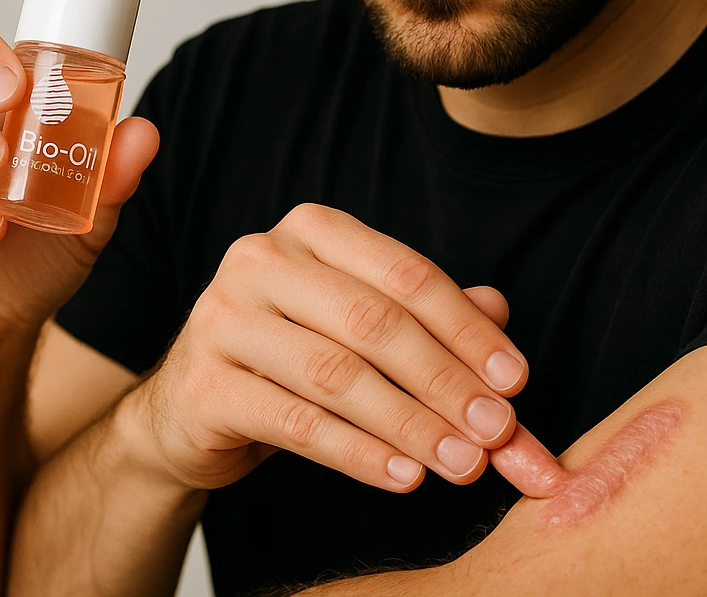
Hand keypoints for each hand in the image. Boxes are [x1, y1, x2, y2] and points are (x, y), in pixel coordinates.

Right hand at [132, 204, 532, 494]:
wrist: (192, 407)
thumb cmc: (291, 356)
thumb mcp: (362, 326)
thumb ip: (429, 315)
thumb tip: (500, 311)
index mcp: (312, 230)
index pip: (406, 274)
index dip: (467, 329)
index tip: (515, 381)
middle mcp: (261, 259)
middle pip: (375, 323)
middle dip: (446, 382)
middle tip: (497, 432)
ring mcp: (223, 318)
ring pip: (338, 375)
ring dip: (412, 425)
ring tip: (462, 463)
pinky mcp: (204, 385)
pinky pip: (296, 422)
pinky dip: (359, 454)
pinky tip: (405, 476)